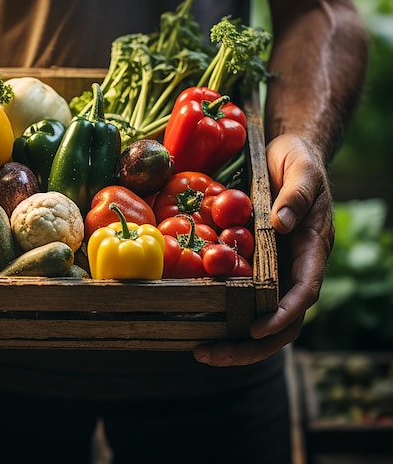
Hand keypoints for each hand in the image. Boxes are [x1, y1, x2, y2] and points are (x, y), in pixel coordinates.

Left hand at [193, 133, 332, 365]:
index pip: (303, 292)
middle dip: (252, 344)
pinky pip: (242, 294)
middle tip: (211, 353)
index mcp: (311, 249)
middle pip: (281, 320)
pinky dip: (224, 312)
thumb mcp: (302, 170)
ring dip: (235, 339)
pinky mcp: (253, 262)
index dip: (283, 315)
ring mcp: (273, 268)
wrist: (285, 155)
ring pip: (260, 315)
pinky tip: (197, 322)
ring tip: (201, 351)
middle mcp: (293, 266)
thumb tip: (282, 225)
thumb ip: (295, 196)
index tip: (257, 329)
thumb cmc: (298, 161)